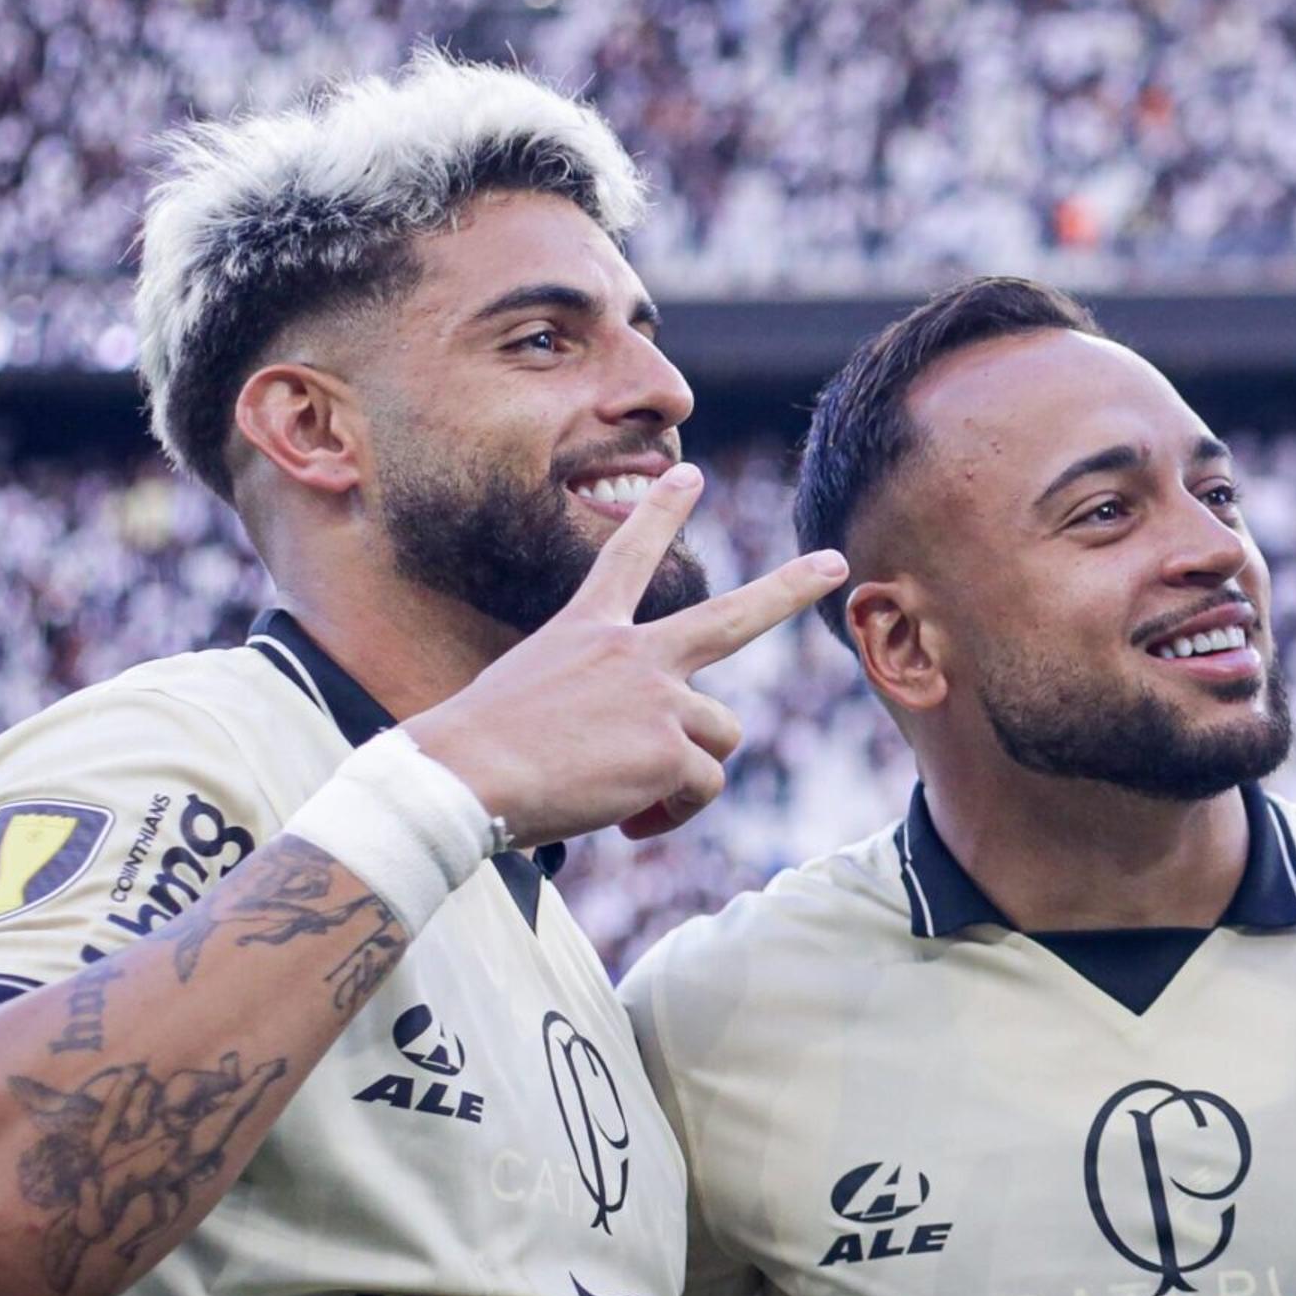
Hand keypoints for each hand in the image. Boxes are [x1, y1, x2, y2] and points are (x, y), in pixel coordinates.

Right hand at [402, 465, 844, 848]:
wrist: (462, 777)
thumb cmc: (476, 751)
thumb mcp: (530, 700)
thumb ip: (594, 707)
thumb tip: (636, 756)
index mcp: (587, 631)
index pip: (628, 559)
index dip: (659, 515)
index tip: (687, 475)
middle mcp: (634, 654)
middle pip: (732, 618)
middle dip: (789, 589)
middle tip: (834, 564)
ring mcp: (660, 698)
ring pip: (719, 736)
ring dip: (688, 773)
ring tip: (634, 795)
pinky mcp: (673, 750)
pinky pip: (702, 788)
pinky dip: (674, 812)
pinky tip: (628, 820)